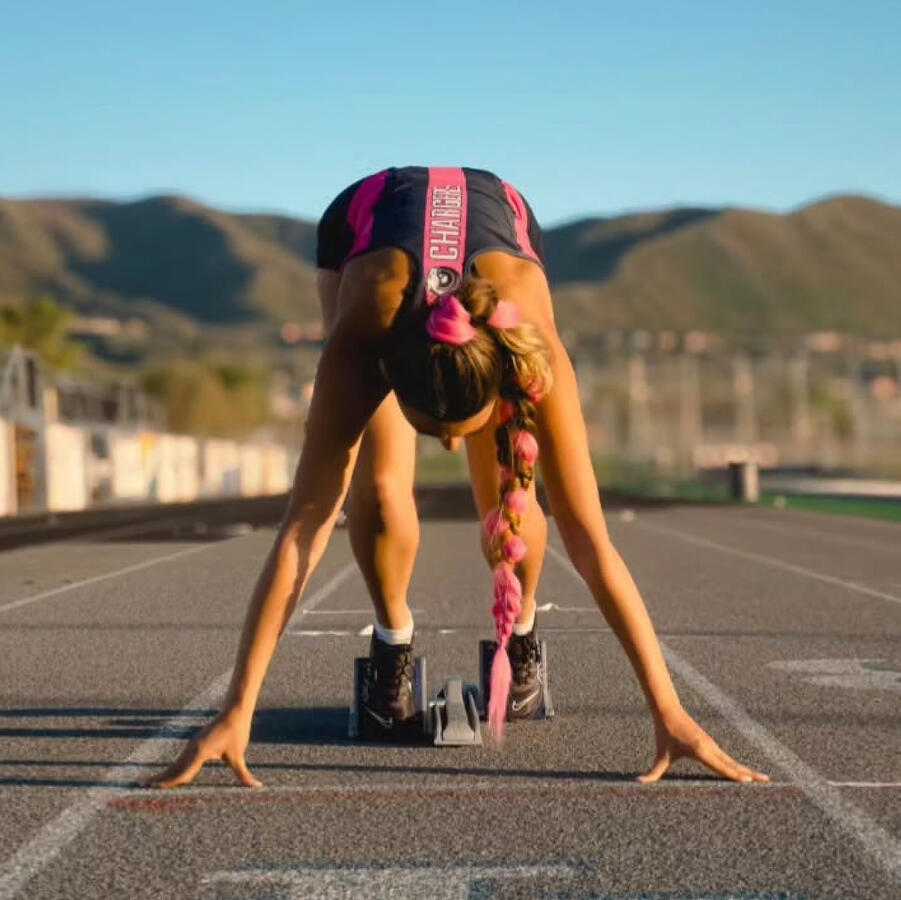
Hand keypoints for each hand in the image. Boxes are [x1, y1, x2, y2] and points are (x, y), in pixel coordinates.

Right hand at [142, 709, 261, 788]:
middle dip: (160, 779)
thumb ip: (243, 775)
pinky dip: (174, 768)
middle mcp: (192, 748)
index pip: (182, 772)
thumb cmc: (237, 732)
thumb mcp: (238, 756)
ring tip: (151, 784)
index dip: (169, 782)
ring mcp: (193, 745)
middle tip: (142, 787)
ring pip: (177, 763)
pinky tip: (170, 774)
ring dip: (165, 774)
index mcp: (200, 752)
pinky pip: (182, 758)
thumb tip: (257, 787)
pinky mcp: (196, 743)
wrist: (235, 711)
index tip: (154, 789)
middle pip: (174, 768)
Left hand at [638, 707, 769, 783]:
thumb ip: (653, 772)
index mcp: (700, 751)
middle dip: (749, 773)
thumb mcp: (661, 754)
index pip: (721, 766)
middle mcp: (710, 748)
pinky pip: (727, 758)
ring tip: (762, 779)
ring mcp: (712, 745)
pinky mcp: (710, 744)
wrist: (668, 710)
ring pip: (732, 760)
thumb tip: (639, 782)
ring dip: (747, 769)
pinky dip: (738, 765)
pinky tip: (745, 772)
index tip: (749, 781)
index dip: (734, 774)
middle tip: (767, 782)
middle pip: (733, 764)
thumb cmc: (664, 733)